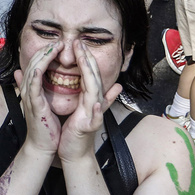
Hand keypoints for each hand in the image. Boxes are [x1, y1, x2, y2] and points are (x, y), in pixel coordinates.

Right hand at [13, 42, 62, 156]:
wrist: (43, 144)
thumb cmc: (46, 125)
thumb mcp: (41, 101)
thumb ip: (37, 87)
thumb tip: (25, 73)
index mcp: (32, 88)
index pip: (36, 64)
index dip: (45, 52)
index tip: (57, 44)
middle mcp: (28, 89)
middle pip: (33, 63)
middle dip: (45, 50)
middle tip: (57, 41)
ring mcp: (30, 96)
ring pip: (33, 71)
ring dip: (42, 58)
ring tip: (53, 47)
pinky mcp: (34, 105)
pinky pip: (32, 87)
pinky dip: (35, 76)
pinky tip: (39, 68)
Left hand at [57, 40, 122, 163]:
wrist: (75, 153)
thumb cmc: (77, 130)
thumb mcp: (87, 109)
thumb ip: (100, 96)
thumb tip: (118, 86)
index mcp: (91, 98)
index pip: (91, 74)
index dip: (86, 58)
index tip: (79, 42)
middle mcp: (95, 104)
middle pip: (94, 79)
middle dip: (88, 61)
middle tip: (80, 43)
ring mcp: (94, 116)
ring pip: (95, 94)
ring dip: (91, 78)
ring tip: (85, 62)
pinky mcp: (89, 129)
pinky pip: (95, 119)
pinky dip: (97, 111)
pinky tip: (96, 103)